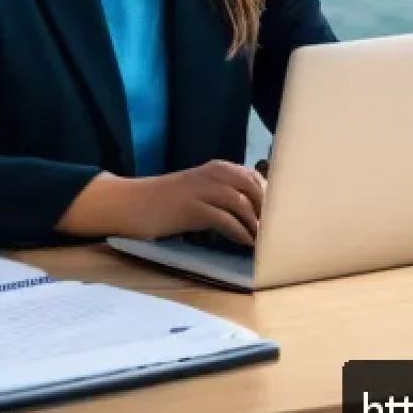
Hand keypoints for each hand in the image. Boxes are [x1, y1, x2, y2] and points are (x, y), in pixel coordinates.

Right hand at [139, 160, 266, 244]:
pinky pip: (225, 220)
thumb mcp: (200, 189)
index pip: (255, 177)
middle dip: (267, 210)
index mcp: (217, 168)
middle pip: (253, 187)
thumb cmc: (168, 201)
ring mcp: (201, 189)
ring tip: (263, 242)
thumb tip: (257, 213)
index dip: (269, 197)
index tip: (279, 217)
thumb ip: (225, 193)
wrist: (133, 203)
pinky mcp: (192, 208)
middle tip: (274, 232)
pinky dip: (240, 233)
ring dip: (255, 224)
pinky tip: (245, 244)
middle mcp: (212, 174)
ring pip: (241, 202)